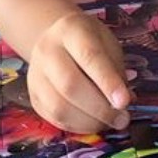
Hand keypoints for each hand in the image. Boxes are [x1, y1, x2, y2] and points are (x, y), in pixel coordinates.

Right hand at [26, 11, 131, 133]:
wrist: (56, 39)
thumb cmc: (89, 41)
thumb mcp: (107, 43)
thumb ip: (115, 70)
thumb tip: (124, 102)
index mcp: (71, 30)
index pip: (89, 56)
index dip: (108, 82)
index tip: (124, 101)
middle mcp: (47, 50)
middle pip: (70, 84)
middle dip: (100, 108)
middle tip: (122, 119)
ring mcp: (36, 75)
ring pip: (59, 107)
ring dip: (89, 122)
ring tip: (109, 122)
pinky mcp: (33, 97)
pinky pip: (54, 119)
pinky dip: (77, 127)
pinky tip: (93, 123)